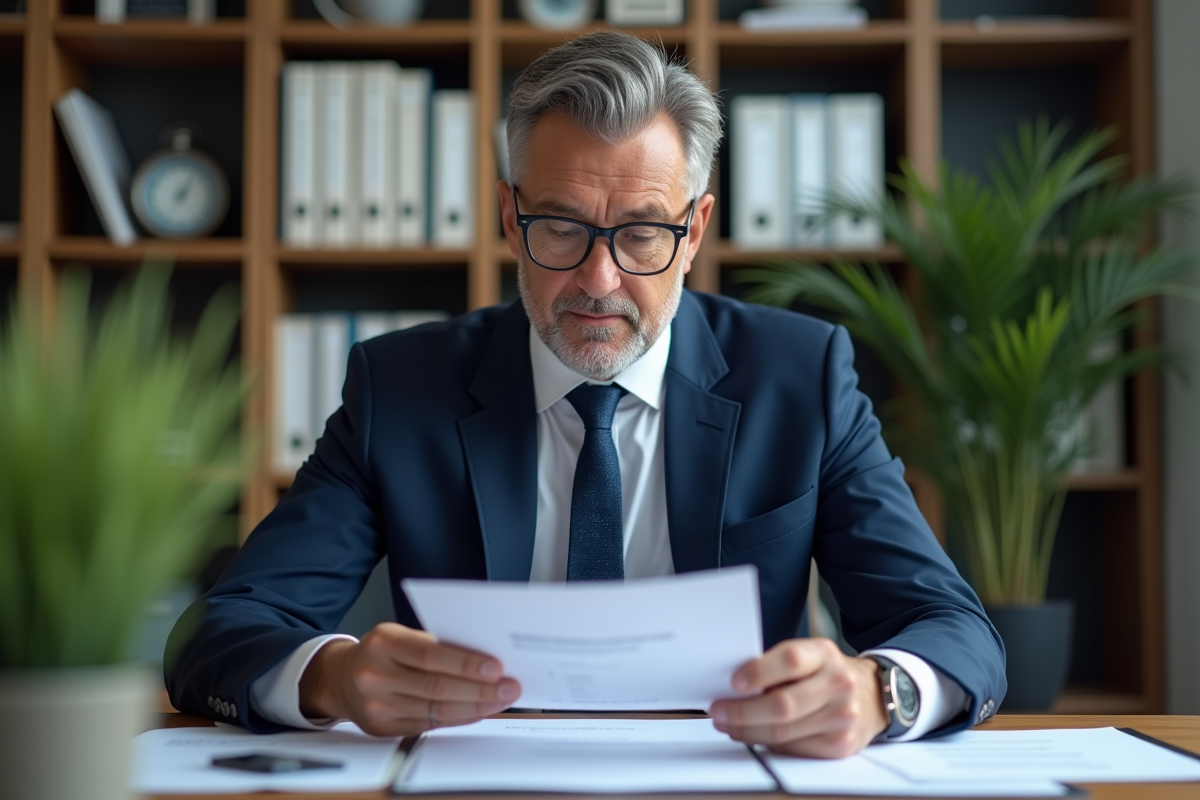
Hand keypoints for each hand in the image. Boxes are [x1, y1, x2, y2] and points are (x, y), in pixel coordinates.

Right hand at [299, 622, 521, 736]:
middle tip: (509, 686)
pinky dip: (459, 718)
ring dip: (475, 706)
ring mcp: (377, 706)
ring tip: (501, 700)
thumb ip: (434, 644)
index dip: (465, 663)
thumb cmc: (380, 651)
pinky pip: (430, 725)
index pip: (430, 654)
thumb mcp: (399, 635)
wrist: (340, 677)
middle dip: (480, 689)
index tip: (496, 667)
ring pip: (436, 710)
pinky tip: (478, 711)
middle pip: (436, 686)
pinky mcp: (383, 728)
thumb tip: (483, 656)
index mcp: (383, 643)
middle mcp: (376, 675)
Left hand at [708, 638, 886, 757]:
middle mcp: (837, 684)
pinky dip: (769, 744)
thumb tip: (736, 686)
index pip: (789, 660)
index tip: (734, 682)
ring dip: (748, 731)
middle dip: (742, 711)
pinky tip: (756, 735)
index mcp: (824, 654)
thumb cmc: (828, 674)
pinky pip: (794, 748)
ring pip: (783, 732)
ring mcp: (842, 716)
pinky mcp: (841, 744)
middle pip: (782, 704)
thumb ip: (778, 666)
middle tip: (719, 711)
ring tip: (730, 725)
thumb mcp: (810, 656)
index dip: (758, 672)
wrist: (873, 695)